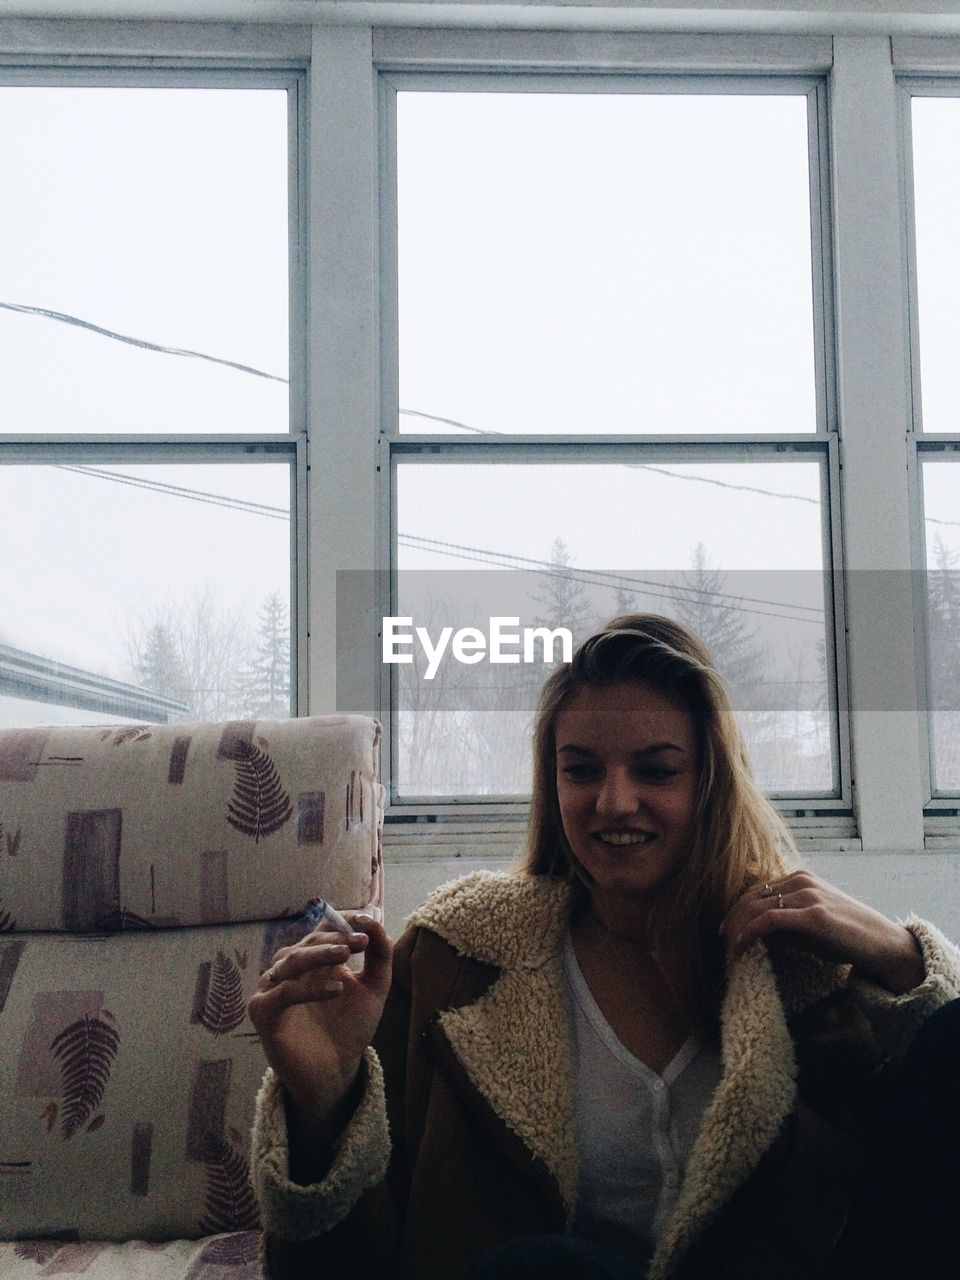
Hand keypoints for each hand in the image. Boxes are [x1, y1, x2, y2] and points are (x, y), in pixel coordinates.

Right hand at [248, 912, 392, 1141]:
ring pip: (290, 961)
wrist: (337, 1072)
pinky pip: (281, 994)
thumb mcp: (374, 988)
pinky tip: (336, 989)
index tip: (367, 921)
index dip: (342, 921)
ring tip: (346, 954)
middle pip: (307, 942)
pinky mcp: (263, 1013)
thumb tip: (375, 920)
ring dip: (318, 953)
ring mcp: (273, 990)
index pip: (322, 929)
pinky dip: (307, 988)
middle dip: (334, 937)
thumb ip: (379, 956)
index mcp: (313, 960)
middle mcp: (290, 971)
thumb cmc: (350, 1027)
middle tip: (361, 940)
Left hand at [719, 870, 923, 994]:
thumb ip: (782, 929)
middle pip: (752, 896)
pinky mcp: (812, 914)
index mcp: (800, 878)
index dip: (738, 909)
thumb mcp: (809, 929)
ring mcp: (807, 895)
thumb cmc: (847, 937)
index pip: (757, 890)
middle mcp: (801, 881)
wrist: (882, 944)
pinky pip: (769, 920)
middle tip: (723, 939)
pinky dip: (750, 932)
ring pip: (757, 907)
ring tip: (730, 946)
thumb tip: (754, 937)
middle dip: (733, 918)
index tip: (727, 929)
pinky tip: (742, 946)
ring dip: (738, 927)